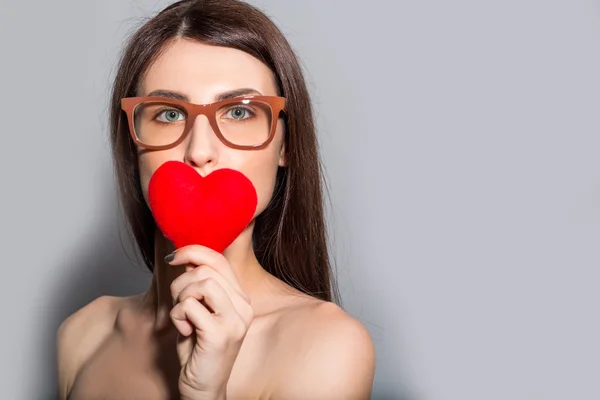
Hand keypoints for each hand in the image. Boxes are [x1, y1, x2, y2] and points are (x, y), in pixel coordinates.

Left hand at [167, 245, 253, 399]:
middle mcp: (244, 307)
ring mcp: (235, 320)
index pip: (219, 260)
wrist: (204, 388)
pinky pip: (190, 306)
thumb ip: (199, 286)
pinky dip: (178, 316)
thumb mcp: (201, 312)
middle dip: (180, 283)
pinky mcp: (220, 333)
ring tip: (182, 317)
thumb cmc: (199, 350)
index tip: (174, 257)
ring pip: (200, 283)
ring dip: (180, 298)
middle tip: (178, 304)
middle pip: (206, 270)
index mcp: (241, 298)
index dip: (193, 251)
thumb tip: (187, 257)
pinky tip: (185, 331)